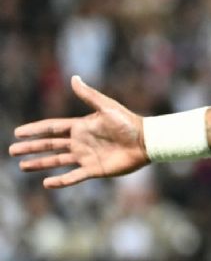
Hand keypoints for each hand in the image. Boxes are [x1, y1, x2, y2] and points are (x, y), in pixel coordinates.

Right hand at [9, 75, 148, 187]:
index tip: (18, 132)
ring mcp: (86, 156)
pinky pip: (73, 177)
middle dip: (32, 148)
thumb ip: (89, 95)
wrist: (146, 141)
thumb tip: (74, 77)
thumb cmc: (129, 122)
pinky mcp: (95, 170)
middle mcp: (81, 141)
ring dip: (40, 164)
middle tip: (12, 151)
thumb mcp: (107, 107)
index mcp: (81, 126)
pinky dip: (60, 181)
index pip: (52, 128)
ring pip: (57, 161)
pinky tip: (46, 183)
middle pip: (50, 145)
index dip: (35, 130)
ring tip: (22, 166)